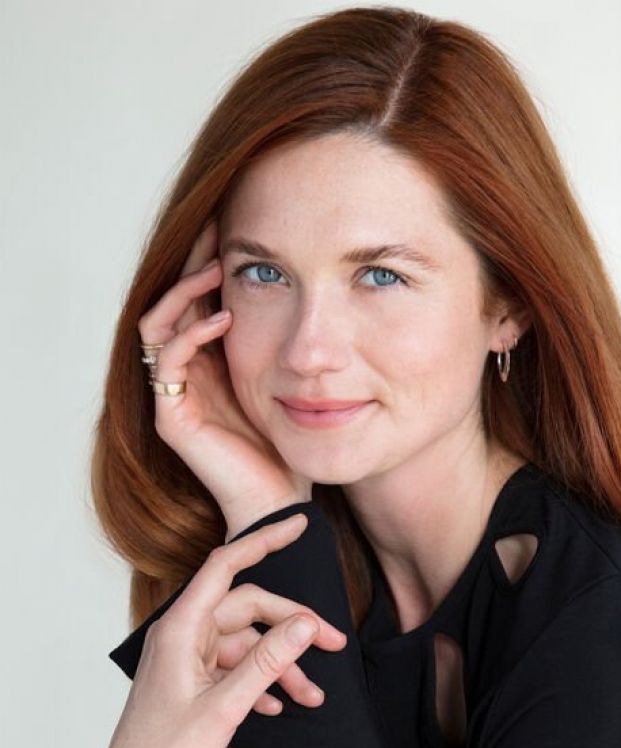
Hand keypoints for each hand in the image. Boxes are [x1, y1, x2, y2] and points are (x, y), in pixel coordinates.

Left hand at [97, 513, 346, 747]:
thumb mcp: (225, 707)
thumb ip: (267, 662)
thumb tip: (305, 624)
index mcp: (181, 629)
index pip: (227, 566)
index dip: (264, 541)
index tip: (298, 525)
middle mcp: (183, 636)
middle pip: (249, 610)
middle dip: (292, 628)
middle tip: (333, 647)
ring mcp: (188, 659)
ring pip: (248, 644)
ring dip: (282, 667)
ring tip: (313, 698)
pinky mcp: (193, 682)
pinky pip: (236, 667)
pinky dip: (262, 681)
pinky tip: (279, 707)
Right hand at [137, 216, 309, 536]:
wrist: (282, 502)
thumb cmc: (292, 444)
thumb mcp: (291, 381)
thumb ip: (286, 342)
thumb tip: (312, 290)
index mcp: (209, 363)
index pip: (194, 298)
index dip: (207, 260)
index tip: (235, 224)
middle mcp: (184, 373)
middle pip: (171, 300)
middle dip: (192, 261)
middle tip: (218, 226)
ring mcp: (174, 394)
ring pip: (158, 322)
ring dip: (186, 290)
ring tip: (219, 268)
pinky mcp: (172, 417)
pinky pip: (168, 361)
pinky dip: (193, 333)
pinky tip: (225, 317)